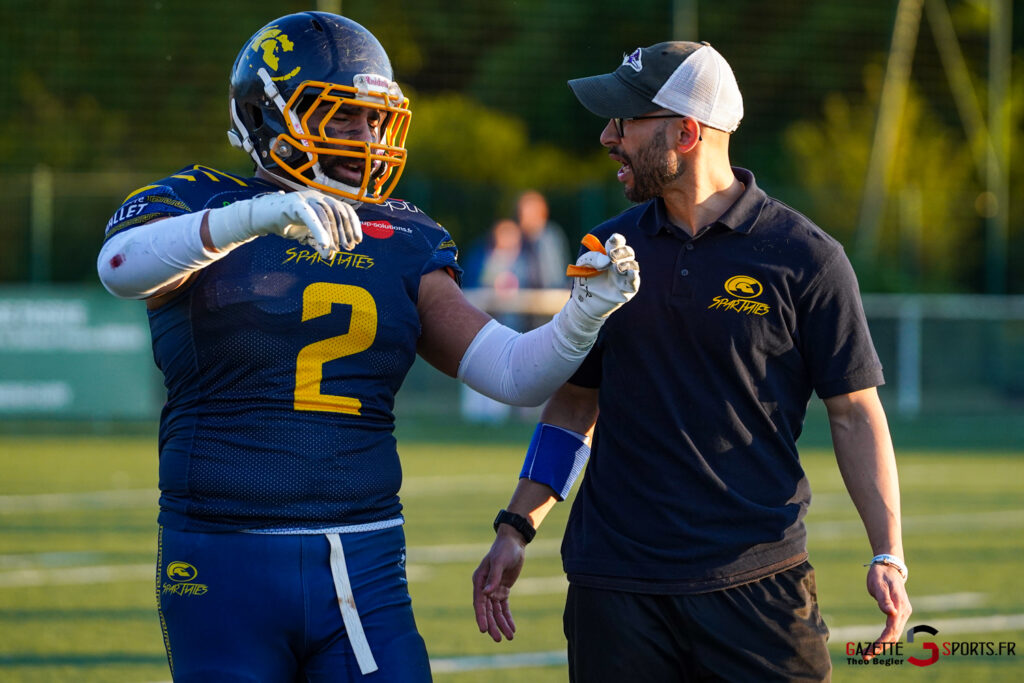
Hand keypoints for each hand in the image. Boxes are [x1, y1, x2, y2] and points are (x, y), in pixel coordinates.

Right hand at [207, 190, 361, 258]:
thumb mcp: (306, 235)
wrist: (261, 218)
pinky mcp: (293, 204)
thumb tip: (329, 255)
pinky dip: (319, 231)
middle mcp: (316, 196)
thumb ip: (318, 242)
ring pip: (325, 214)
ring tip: (333, 249)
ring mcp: (304, 198)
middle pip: (337, 212)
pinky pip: (310, 216)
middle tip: (347, 248)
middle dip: (344, 231)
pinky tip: (324, 244)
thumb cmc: (285, 224)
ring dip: (332, 234)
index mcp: (323, 201)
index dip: (353, 224)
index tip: (357, 240)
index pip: (344, 209)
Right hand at [472, 531, 526, 642]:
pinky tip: (512, 628)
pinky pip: (504, 607)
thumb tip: (486, 593)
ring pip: (496, 612)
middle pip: (487, 610)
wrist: (514, 543)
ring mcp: (493, 590)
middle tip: (498, 639)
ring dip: (501, 624)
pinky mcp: (502, 590)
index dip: (481, 616)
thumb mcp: (499, 562)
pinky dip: (507, 618)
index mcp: (479, 580)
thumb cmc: (504, 549)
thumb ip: (493, 577)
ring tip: (509, 637)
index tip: (483, 629)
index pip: (479, 602)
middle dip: (492, 625)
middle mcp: (484, 587)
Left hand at [569, 233, 639, 319]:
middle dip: (621, 251)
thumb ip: (593, 258)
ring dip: (626, 264)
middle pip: (628, 252)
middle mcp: (620, 263)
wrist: (584, 302)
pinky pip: (635, 282)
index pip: (617, 243)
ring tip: (616, 268)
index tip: (613, 239)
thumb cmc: (585, 280)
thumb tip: (607, 260)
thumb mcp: (583, 265)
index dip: (617, 240)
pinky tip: (631, 273)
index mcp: (609, 255)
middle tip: (611, 256)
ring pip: (633, 265)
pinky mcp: (627, 290)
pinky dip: (634, 277)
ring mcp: (625, 276)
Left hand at [863, 563, 911, 659]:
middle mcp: (904, 612)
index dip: (883, 640)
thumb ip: (884, 599)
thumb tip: (891, 613)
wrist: (888, 567)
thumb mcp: (878, 584)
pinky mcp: (898, 613)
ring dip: (883, 645)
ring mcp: (902, 613)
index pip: (892, 628)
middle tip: (866, 655)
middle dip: (881, 646)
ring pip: (894, 634)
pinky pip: (893, 629)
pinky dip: (885, 638)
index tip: (873, 649)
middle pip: (894, 634)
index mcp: (900, 606)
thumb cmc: (881, 575)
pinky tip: (877, 645)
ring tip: (868, 653)